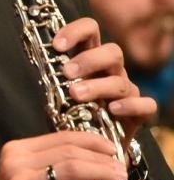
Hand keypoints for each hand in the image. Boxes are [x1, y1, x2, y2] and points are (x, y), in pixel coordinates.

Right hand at [0, 131, 128, 179]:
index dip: (92, 141)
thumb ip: (57, 168)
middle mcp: (15, 163)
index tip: (112, 149)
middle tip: (121, 167)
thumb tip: (98, 161)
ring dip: (101, 174)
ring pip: (71, 171)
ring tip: (119, 179)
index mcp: (15, 150)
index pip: (61, 137)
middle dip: (101, 159)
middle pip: (68, 153)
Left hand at [53, 16, 157, 145]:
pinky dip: (131, 106)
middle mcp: (111, 72)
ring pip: (120, 80)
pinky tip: (113, 109)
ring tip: (76, 95)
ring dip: (98, 86)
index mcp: (91, 61)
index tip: (57, 45)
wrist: (90, 148)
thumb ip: (51, 79)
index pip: (91, 31)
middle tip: (67, 73)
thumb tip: (34, 62)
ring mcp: (126, 91)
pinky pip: (145, 105)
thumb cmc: (72, 116)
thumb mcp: (57, 94)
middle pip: (112, 51)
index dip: (76, 31)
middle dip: (89, 60)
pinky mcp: (139, 113)